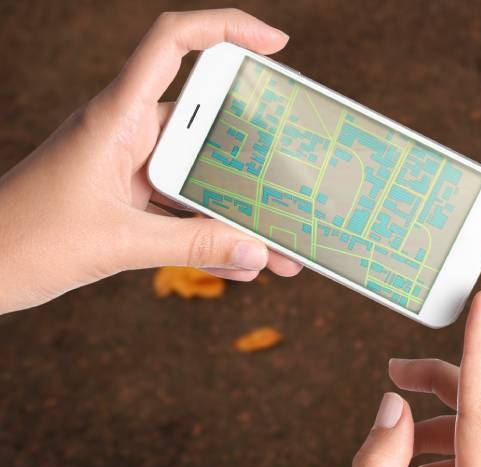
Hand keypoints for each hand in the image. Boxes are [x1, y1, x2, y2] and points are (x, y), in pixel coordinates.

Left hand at [0, 9, 301, 314]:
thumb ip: (192, 246)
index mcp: (114, 117)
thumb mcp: (117, 245)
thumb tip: (257, 251)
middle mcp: (123, 132)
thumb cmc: (23, 243)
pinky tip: (244, 262)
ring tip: (279, 242)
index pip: (172, 44)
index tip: (275, 44)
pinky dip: (211, 233)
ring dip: (236, 206)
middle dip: (253, 147)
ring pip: (198, 172)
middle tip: (293, 167)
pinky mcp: (124, 199)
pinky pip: (181, 208)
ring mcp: (126, 166)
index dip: (226, 28)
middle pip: (204, 118)